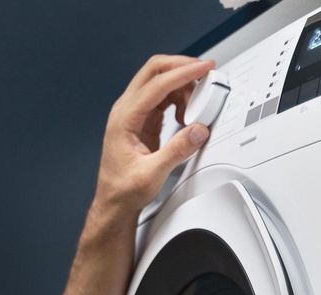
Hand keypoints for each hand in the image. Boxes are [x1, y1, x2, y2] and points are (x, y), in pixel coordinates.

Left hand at [91, 55, 215, 223]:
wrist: (115, 201)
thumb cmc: (123, 189)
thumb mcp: (152, 174)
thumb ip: (176, 151)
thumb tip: (198, 130)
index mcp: (123, 119)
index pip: (155, 85)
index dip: (182, 73)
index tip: (203, 68)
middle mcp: (126, 111)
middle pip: (154, 71)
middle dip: (181, 66)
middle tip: (205, 71)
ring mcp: (134, 113)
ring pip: (160, 82)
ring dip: (182, 85)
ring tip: (196, 106)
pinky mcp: (143, 119)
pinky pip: (163, 97)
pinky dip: (179, 98)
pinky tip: (185, 115)